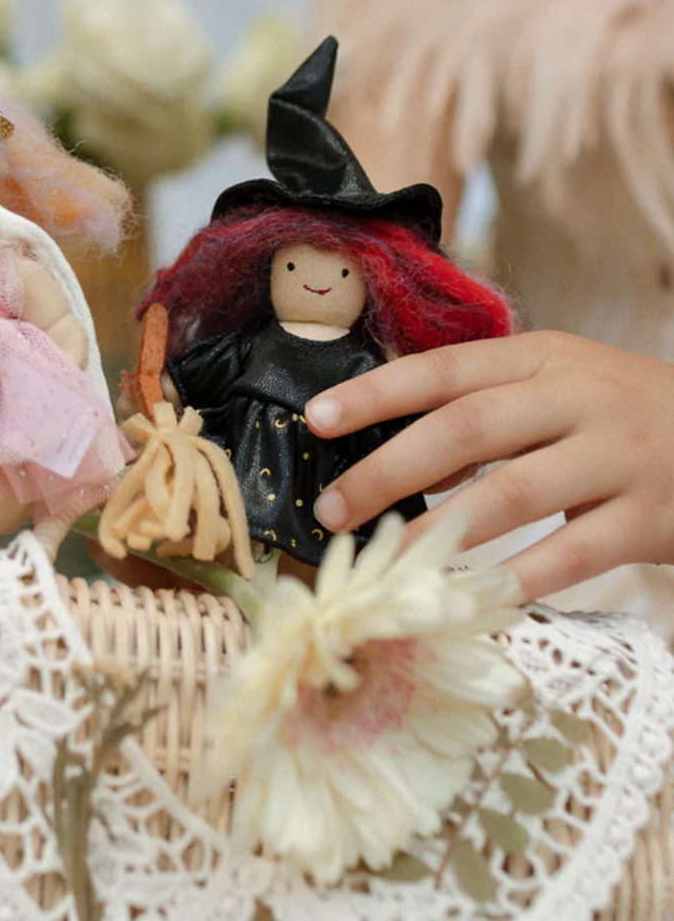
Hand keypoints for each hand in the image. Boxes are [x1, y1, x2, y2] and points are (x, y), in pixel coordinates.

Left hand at [303, 331, 673, 601]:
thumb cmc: (622, 412)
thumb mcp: (559, 385)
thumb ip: (486, 406)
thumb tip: (386, 444)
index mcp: (542, 358)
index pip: (443, 370)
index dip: (375, 394)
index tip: (315, 418)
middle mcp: (577, 397)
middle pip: (465, 430)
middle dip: (388, 471)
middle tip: (331, 509)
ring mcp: (618, 455)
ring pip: (511, 493)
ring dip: (435, 531)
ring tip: (380, 560)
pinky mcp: (652, 516)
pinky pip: (574, 553)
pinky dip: (517, 577)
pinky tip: (468, 597)